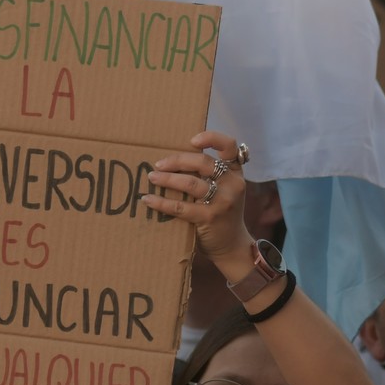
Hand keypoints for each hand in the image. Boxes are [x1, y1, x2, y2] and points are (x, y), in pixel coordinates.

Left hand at [142, 131, 254, 267]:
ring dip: (167, 179)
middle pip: (203, 162)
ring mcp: (223, 201)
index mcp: (235, 172)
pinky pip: (181, 207)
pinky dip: (162, 202)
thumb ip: (209, 175)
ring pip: (191, 183)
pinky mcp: (209, 218)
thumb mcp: (225, 190)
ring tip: (152, 177)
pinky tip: (149, 199)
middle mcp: (232, 184)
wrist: (231, 246)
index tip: (192, 140)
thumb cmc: (222, 213)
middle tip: (158, 164)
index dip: (211, 138)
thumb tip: (173, 160)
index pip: (229, 147)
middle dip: (177, 160)